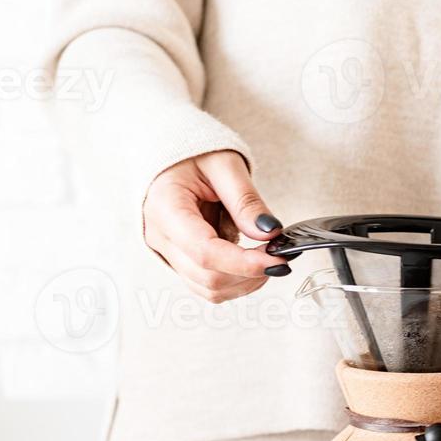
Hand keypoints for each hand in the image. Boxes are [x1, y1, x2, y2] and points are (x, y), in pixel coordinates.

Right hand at [142, 150, 289, 303]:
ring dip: (244, 282)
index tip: (277, 259)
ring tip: (266, 257)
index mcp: (164, 208)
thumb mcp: (224, 164)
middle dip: (250, 274)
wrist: (171, 155)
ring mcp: (166, 252)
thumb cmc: (193, 153)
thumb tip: (270, 233)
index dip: (244, 263)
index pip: (205, 251)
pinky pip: (206, 284)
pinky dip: (234, 280)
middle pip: (207, 277)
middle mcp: (159, 237)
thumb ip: (246, 200)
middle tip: (281, 256)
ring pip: (208, 288)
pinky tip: (250, 261)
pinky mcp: (177, 261)